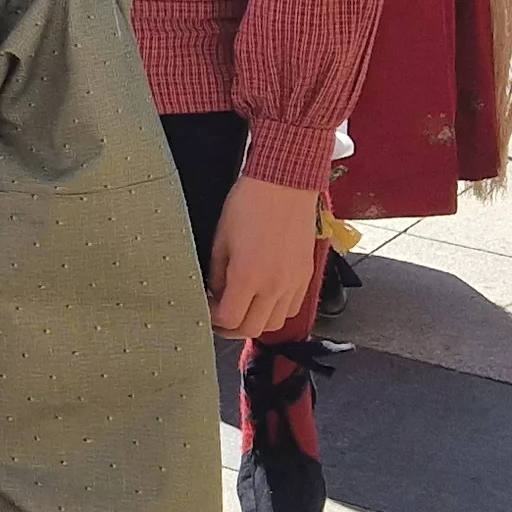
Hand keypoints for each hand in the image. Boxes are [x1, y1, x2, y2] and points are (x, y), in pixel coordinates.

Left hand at [207, 176, 321, 338]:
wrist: (285, 182)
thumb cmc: (248, 203)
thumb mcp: (221, 238)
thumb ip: (218, 273)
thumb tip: (217, 293)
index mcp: (249, 276)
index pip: (229, 320)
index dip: (213, 319)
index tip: (205, 308)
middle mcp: (275, 286)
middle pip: (252, 329)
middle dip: (231, 327)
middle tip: (218, 315)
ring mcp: (294, 282)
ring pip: (275, 323)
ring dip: (256, 321)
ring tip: (242, 307)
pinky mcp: (306, 274)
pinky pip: (292, 307)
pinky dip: (277, 310)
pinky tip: (264, 296)